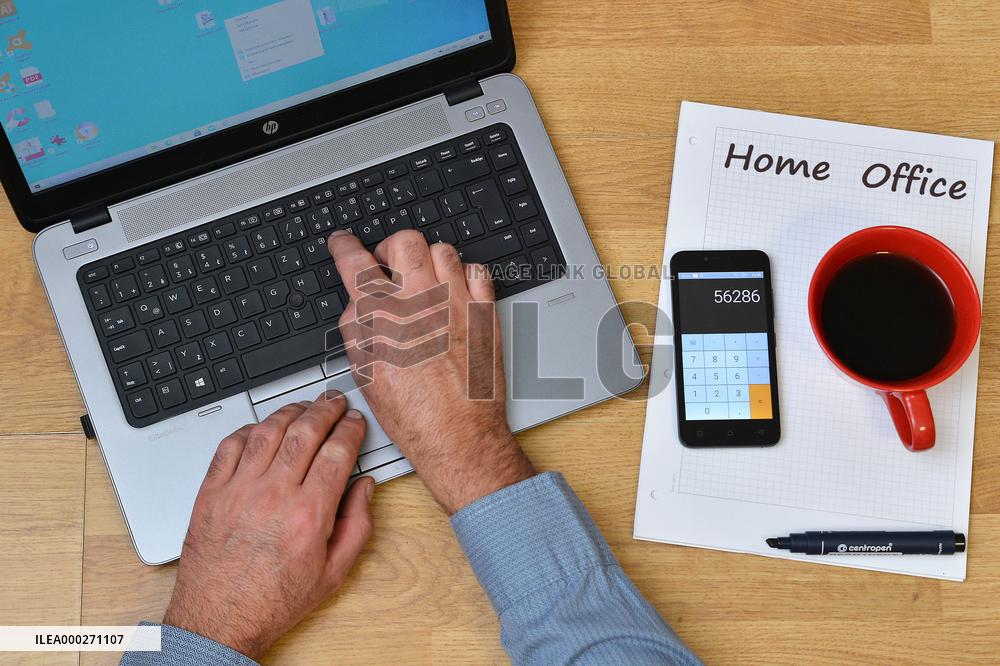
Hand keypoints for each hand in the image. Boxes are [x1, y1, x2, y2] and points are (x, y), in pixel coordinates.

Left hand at [163, 393, 373, 659]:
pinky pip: (230, 445)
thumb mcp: (333, 573)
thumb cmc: (272, 601)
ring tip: (303, 407)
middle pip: (305, 432)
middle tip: (334, 401)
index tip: (355, 422)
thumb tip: (365, 488)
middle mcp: (273, 496)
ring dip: (290, 412)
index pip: (336, 452)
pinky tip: (262, 428)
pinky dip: (249, 429)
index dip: (351, 429)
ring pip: (268, 431)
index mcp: (308, 515)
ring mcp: (239, 490)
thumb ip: (358, 526)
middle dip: (325, 410)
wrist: (218, 620)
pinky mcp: (212, 493)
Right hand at [329, 230, 534, 513]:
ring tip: (424, 279)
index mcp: (384, 316)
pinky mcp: (485, 313)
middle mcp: (421, 301)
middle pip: (405, 241)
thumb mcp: (366, 375)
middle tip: (389, 263)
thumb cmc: (414, 416)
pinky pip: (478, 272)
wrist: (459, 437)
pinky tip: (458, 290)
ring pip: (443, 250)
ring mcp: (457, 303)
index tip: (343, 242)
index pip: (356, 262)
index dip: (344, 245)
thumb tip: (357, 305)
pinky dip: (466, 274)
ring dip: (429, 260)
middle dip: (392, 246)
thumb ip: (356, 331)